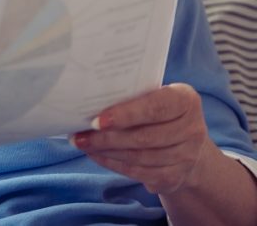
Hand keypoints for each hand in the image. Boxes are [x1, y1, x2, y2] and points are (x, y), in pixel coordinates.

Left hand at [70, 83, 218, 194]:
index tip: (97, 121)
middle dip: (108, 138)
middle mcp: (193, 129)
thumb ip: (130, 96)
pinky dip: (114, 164)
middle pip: (145, 137)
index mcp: (186, 100)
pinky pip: (139, 173)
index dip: (126, 114)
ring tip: (83, 144)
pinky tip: (97, 155)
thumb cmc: (158, 110)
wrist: (184, 141)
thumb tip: (89, 102)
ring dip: (107, 152)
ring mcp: (187, 157)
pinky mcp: (176, 177)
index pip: (155, 107)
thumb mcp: (152, 95)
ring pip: (140, 157)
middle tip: (79, 135)